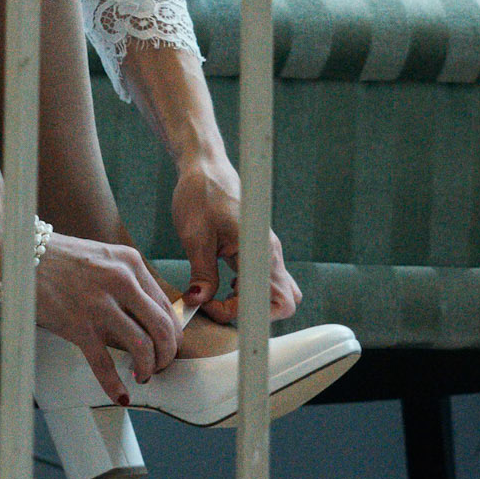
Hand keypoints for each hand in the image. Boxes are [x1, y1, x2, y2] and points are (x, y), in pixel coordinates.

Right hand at [34, 233, 181, 405]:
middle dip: (166, 355)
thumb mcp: (105, 258)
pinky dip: (115, 385)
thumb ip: (128, 282)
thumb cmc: (63, 258)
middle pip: (162, 328)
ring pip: (143, 347)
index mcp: (131, 263)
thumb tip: (148, 319)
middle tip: (160, 366)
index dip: (171, 333)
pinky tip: (121, 395)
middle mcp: (121, 281)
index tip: (166, 346)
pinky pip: (104, 364)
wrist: (24, 252)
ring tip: (141, 376)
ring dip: (148, 369)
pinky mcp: (78, 325)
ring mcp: (100, 304)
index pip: (166, 306)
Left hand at [170, 156, 300, 324]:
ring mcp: (265, 252)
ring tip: (215, 293)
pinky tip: (222, 283)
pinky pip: (263, 281)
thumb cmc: (200, 193)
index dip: (244, 312)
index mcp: (259, 249)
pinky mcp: (257, 251)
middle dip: (253, 312)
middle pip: (284, 301)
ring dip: (248, 302)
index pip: (276, 301)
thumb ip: (202, 272)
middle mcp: (269, 253)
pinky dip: (246, 291)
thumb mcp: (195, 235)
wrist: (204, 166)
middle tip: (217, 303)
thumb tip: (199, 301)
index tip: (212, 302)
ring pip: (275, 292)